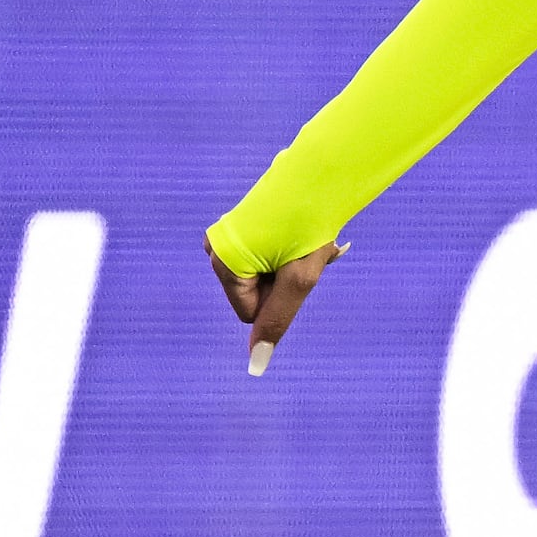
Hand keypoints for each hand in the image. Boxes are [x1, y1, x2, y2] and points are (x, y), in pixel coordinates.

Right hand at [212, 238, 342, 374]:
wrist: (321, 172)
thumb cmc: (311, 226)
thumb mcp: (298, 280)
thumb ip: (276, 322)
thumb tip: (256, 364)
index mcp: (222, 263)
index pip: (249, 314)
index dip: (277, 301)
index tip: (294, 270)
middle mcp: (214, 250)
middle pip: (253, 295)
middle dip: (281, 283)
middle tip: (301, 254)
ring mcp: (224, 236)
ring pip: (259, 277)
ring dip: (285, 269)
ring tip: (300, 241)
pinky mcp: (237, 227)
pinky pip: (260, 258)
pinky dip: (282, 254)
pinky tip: (294, 232)